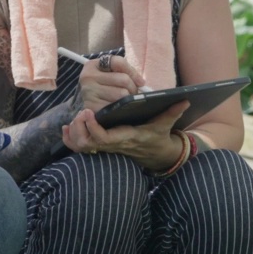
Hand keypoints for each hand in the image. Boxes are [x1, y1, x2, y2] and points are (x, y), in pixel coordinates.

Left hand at [62, 99, 187, 170]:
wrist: (156, 154)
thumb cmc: (158, 136)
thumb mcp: (166, 124)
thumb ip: (173, 112)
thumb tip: (186, 99)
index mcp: (127, 138)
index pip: (105, 138)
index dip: (93, 128)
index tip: (88, 112)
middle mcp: (113, 145)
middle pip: (88, 144)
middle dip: (81, 128)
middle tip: (81, 112)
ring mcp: (106, 148)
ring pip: (82, 147)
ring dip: (75, 133)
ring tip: (75, 117)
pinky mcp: (101, 147)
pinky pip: (80, 148)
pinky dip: (70, 139)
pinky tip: (67, 127)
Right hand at [76, 54, 145, 111]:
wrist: (86, 102)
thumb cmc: (103, 85)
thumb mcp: (109, 72)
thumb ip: (125, 70)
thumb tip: (141, 83)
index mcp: (92, 65)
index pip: (119, 62)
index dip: (133, 72)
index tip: (140, 82)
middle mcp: (88, 78)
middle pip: (124, 80)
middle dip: (133, 88)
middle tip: (131, 93)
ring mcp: (89, 93)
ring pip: (122, 94)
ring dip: (128, 99)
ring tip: (125, 100)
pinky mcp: (92, 108)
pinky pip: (117, 107)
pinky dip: (121, 108)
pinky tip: (119, 108)